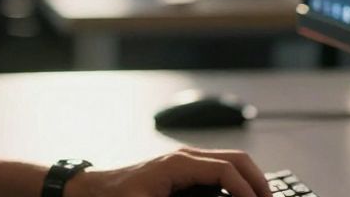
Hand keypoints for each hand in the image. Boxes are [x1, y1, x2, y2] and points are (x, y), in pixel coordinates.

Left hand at [64, 148, 270, 196]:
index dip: (247, 190)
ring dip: (250, 179)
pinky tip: (241, 196)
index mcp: (178, 163)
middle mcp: (185, 156)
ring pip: (230, 161)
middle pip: (236, 158)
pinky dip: (237, 179)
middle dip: (258, 180)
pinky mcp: (183, 169)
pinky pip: (218, 168)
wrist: (91, 191)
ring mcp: (185, 160)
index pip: (226, 170)